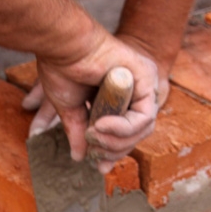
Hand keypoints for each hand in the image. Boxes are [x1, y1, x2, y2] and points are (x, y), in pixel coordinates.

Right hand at [24, 29, 161, 172]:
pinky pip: (145, 117)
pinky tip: (101, 125)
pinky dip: (124, 128)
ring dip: (117, 141)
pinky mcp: (147, 78)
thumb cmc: (63, 68)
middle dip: (114, 150)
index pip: (126, 133)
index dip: (113, 152)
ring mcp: (143, 83)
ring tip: (93, 134)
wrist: (63, 46)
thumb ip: (79, 132)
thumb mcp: (71, 109)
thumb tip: (80, 157)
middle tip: (93, 150)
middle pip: (137, 135)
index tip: (98, 165)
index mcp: (117, 95)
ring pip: (143, 129)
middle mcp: (134, 90)